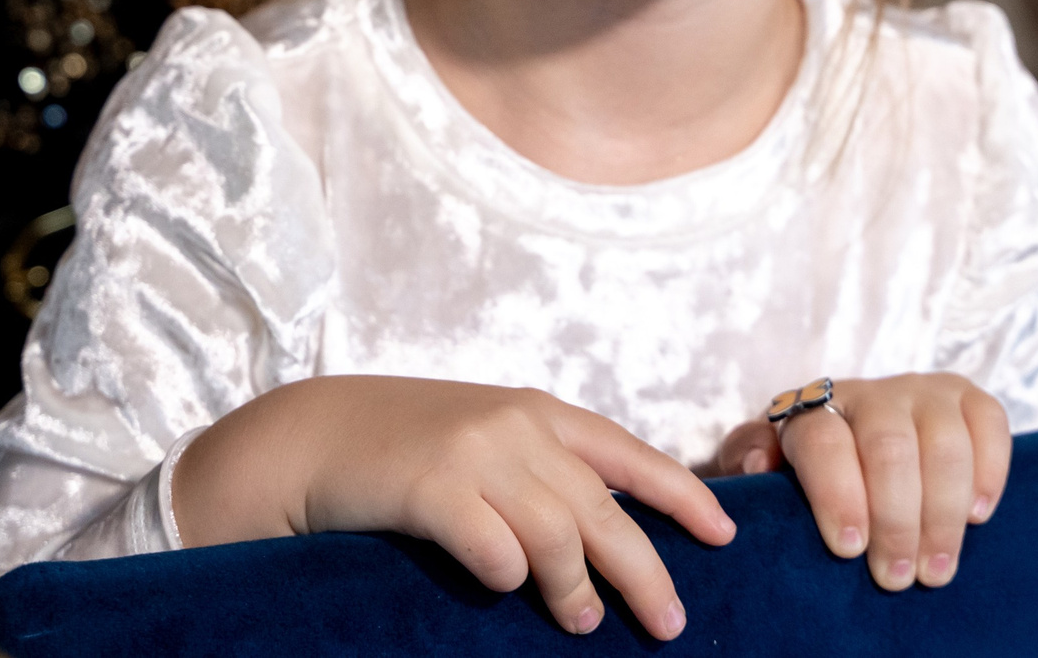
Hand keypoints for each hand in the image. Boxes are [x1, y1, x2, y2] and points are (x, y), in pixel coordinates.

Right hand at [175, 377, 735, 639]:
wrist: (313, 436)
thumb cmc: (404, 448)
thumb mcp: (486, 437)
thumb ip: (542, 470)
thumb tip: (606, 535)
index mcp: (538, 413)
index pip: (630, 455)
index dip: (682, 496)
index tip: (724, 535)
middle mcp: (516, 426)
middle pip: (605, 509)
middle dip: (646, 572)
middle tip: (670, 624)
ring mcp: (474, 454)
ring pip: (558, 534)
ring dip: (577, 588)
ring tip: (582, 623)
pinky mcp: (430, 488)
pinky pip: (493, 547)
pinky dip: (508, 575)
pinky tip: (506, 589)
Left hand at [711, 375, 1010, 590]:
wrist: (855, 445)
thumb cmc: (807, 472)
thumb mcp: (764, 465)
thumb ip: (747, 457)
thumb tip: (760, 464)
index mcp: (812, 409)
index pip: (824, 442)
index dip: (839, 495)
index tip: (849, 549)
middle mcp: (870, 393)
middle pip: (890, 447)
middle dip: (897, 519)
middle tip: (897, 578)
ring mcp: (922, 391)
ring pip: (943, 442)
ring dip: (943, 513)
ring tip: (937, 569)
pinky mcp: (967, 399)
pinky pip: (989, 422)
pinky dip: (989, 470)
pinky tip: (976, 515)